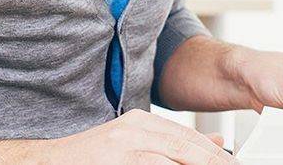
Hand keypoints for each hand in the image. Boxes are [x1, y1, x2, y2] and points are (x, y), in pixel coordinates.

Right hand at [46, 108, 236, 163]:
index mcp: (141, 122)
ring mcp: (123, 146)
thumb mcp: (135, 146)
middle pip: (186, 147)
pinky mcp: (115, 160)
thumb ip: (174, 144)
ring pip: (173, 157)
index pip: (189, 137)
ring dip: (197, 164)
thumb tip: (217, 145)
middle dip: (212, 161)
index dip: (215, 154)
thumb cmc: (93, 159)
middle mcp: (134, 129)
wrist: (49, 162)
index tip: (234, 162)